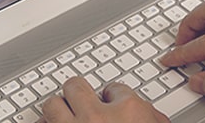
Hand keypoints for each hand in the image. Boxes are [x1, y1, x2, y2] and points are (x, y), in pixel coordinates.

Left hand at [39, 77, 168, 122]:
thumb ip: (152, 119)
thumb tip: (151, 115)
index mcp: (128, 111)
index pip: (115, 89)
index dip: (113, 97)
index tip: (112, 102)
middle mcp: (97, 118)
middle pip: (75, 86)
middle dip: (78, 93)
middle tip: (82, 101)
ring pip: (52, 105)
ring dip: (56, 110)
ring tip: (62, 113)